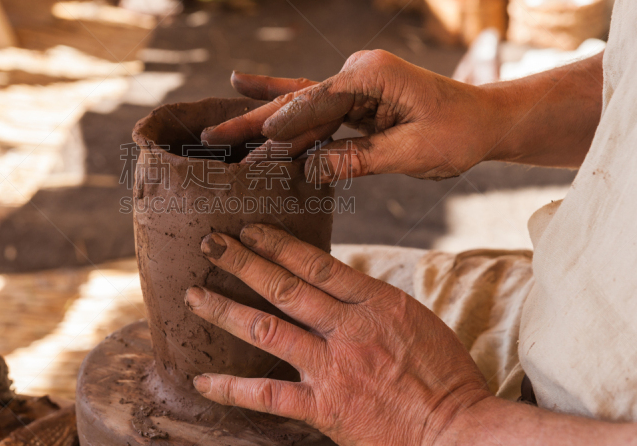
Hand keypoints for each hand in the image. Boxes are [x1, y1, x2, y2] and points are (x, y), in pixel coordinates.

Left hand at [186, 224, 490, 445]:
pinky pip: (267, 396)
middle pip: (284, 286)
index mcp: (376, 302)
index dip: (277, 243)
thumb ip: (370, 300)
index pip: (316, 263)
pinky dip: (231, 388)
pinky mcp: (325, 408)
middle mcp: (349, 329)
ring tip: (195, 295)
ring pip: (267, 330)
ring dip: (226, 310)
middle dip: (242, 261)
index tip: (250, 229)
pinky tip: (203, 381)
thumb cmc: (445, 376)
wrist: (460, 433)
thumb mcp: (414, 319)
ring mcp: (333, 369)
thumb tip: (333, 282)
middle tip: (211, 243)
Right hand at [201, 50, 498, 179]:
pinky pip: (315, 115)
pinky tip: (252, 104)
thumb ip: (359, 159)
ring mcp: (354, 85)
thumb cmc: (460, 132)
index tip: (252, 146)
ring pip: (299, 108)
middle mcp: (357, 73)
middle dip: (254, 120)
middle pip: (297, 101)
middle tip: (210, 134)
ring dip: (263, 126)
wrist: (486, 121)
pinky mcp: (355, 101)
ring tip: (219, 135)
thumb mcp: (413, 152)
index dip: (283, 125)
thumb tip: (308, 171)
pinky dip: (287, 125)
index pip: (317, 100)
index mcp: (373, 75)